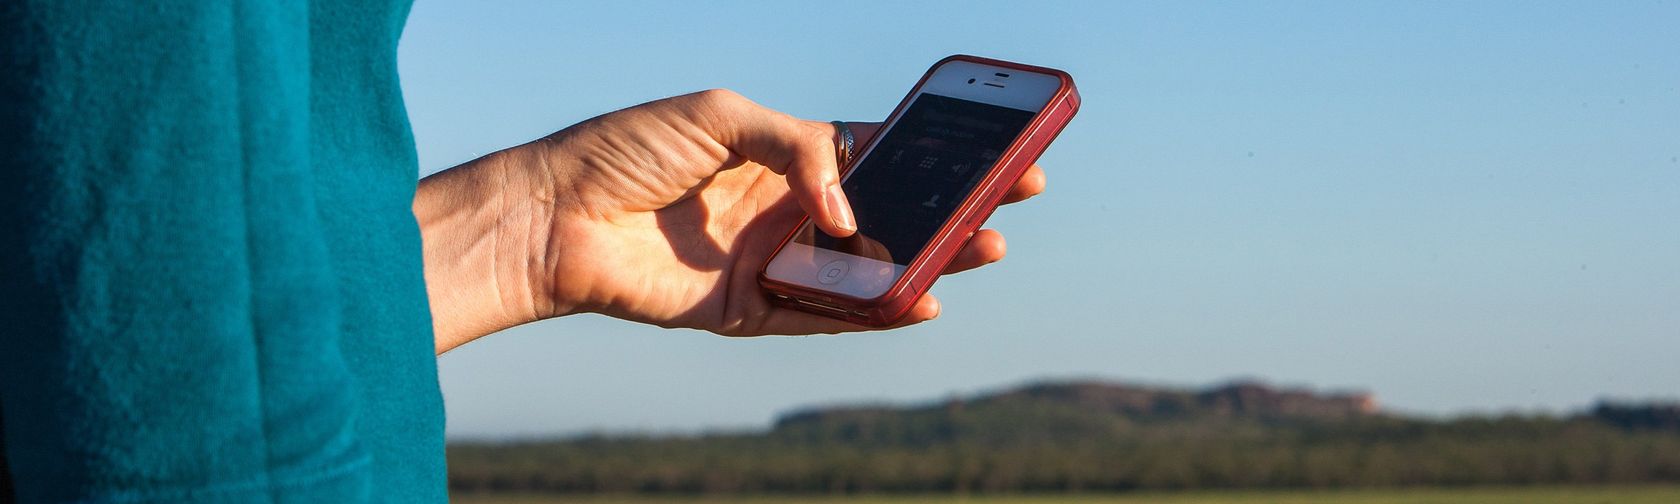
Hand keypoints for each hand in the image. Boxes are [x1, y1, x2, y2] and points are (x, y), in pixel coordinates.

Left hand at [417, 90, 1045, 351]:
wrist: (554, 216)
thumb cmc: (628, 150)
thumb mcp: (720, 116)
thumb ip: (796, 146)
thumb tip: (849, 205)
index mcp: (783, 152)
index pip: (876, 152)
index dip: (934, 153)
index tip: (993, 149)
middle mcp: (786, 207)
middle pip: (888, 213)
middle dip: (950, 209)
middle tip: (1011, 204)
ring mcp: (772, 260)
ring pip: (867, 268)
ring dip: (927, 260)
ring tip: (982, 250)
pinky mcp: (750, 309)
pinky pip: (825, 316)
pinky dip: (874, 313)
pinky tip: (920, 299)